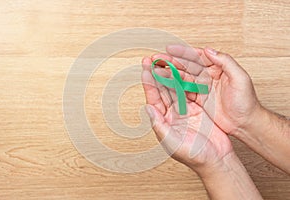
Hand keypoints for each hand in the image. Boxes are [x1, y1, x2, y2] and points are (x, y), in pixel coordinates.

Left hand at [141, 56, 232, 173]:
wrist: (216, 160)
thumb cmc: (193, 155)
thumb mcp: (172, 142)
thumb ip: (159, 125)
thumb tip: (147, 108)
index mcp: (163, 121)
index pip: (153, 98)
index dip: (149, 83)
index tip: (145, 68)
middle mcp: (172, 114)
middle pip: (162, 90)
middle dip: (157, 74)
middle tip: (152, 58)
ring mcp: (185, 110)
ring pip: (175, 88)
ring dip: (170, 74)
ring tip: (165, 60)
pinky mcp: (198, 108)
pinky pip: (190, 90)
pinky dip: (186, 79)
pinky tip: (182, 69)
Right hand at [155, 45, 260, 135]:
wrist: (245, 123)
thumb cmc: (246, 102)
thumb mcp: (241, 79)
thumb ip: (226, 62)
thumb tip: (209, 50)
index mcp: (218, 68)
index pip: (197, 57)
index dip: (183, 52)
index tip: (169, 49)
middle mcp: (208, 76)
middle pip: (186, 66)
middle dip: (170, 62)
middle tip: (156, 59)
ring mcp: (202, 88)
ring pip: (182, 78)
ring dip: (168, 74)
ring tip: (155, 70)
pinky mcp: (198, 99)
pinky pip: (183, 91)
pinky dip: (172, 87)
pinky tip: (162, 84)